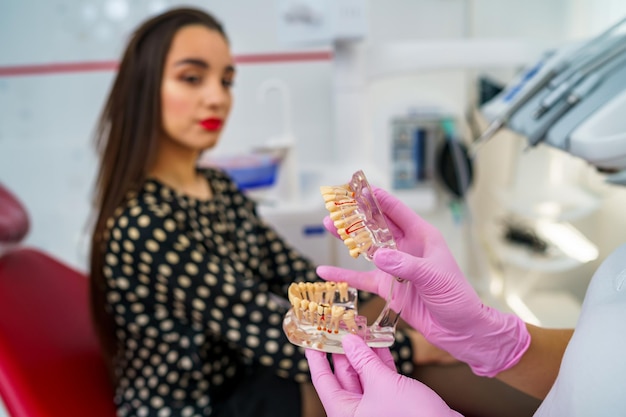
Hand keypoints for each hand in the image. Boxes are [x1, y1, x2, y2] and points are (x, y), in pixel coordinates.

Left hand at [305, 334, 462, 416]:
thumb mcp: (383, 383)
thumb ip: (364, 360)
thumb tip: (349, 341)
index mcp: (345, 413)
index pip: (323, 381)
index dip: (316, 358)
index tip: (311, 340)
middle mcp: (358, 412)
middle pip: (343, 376)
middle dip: (343, 350)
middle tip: (340, 327)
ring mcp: (376, 408)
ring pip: (364, 375)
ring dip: (363, 353)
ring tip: (359, 330)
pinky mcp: (394, 403)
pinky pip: (381, 379)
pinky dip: (380, 361)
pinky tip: (379, 343)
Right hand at [318, 187, 528, 376]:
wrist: (459, 329)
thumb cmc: (456, 297)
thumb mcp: (434, 277)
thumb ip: (406, 265)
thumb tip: (379, 255)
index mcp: (422, 237)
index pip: (397, 212)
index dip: (379, 199)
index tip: (360, 188)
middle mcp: (406, 248)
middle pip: (377, 227)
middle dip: (357, 215)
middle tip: (337, 205)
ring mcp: (394, 267)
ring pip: (366, 248)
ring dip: (348, 238)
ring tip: (328, 225)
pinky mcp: (386, 286)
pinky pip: (360, 278)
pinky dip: (343, 275)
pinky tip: (325, 271)